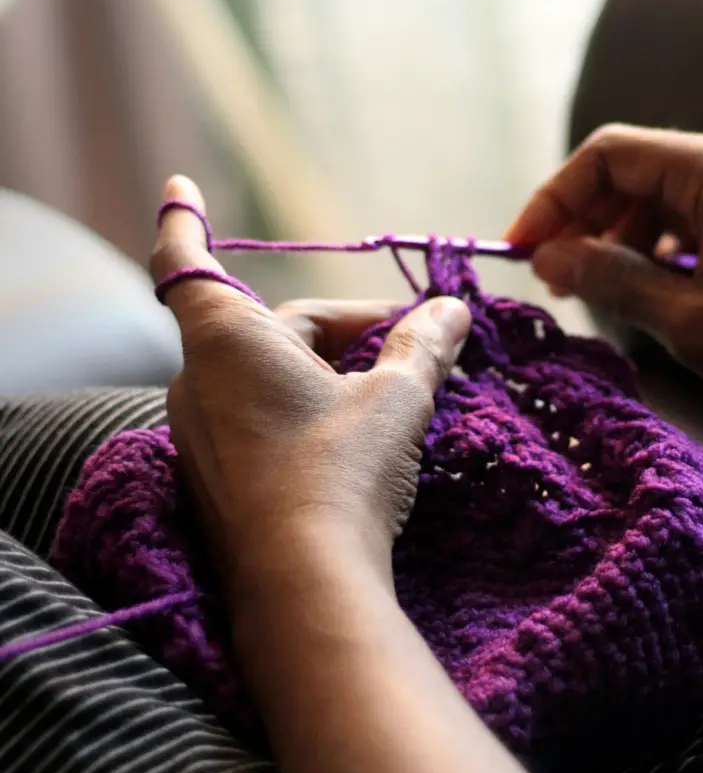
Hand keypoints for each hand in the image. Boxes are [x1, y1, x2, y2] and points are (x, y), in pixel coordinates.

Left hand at [151, 176, 470, 597]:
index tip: (180, 187)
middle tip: (412, 345)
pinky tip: (359, 443)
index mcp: (229, 341)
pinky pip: (259, 424)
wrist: (305, 585)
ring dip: (327, 375)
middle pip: (270, 329)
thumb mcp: (397, 399)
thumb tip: (452, 309)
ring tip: (395, 397)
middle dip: (341, 330)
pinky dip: (305, 415)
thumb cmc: (343, 473)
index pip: (190, 263)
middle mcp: (198, 383)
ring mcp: (200, 439)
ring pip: (267, 380)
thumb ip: (422, 347)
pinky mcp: (216, 484)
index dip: (185, 221)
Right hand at [507, 125, 702, 424]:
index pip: (609, 153)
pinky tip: (645, 298)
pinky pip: (687, 223)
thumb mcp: (691, 320)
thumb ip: (612, 281)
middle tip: (551, 281)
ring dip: (614, 241)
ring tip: (592, 296)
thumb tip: (548, 257)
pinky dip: (652, 253)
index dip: (554, 197)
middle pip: (629, 172)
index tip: (521, 249)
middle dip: (581, 221)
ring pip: (655, 200)